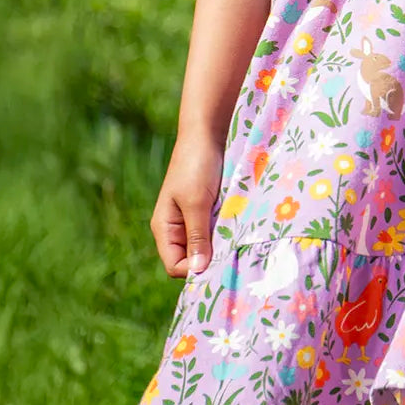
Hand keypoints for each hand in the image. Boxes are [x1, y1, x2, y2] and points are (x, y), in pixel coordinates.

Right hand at [150, 132, 223, 277]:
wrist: (207, 133)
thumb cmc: (196, 165)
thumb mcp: (196, 202)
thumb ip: (197, 236)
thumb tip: (198, 272)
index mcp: (165, 228)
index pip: (174, 266)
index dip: (194, 270)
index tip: (218, 263)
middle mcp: (178, 228)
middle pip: (192, 259)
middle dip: (210, 259)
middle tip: (232, 254)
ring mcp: (194, 219)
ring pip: (207, 246)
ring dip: (221, 245)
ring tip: (237, 240)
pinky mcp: (210, 209)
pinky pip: (217, 230)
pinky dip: (227, 231)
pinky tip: (240, 228)